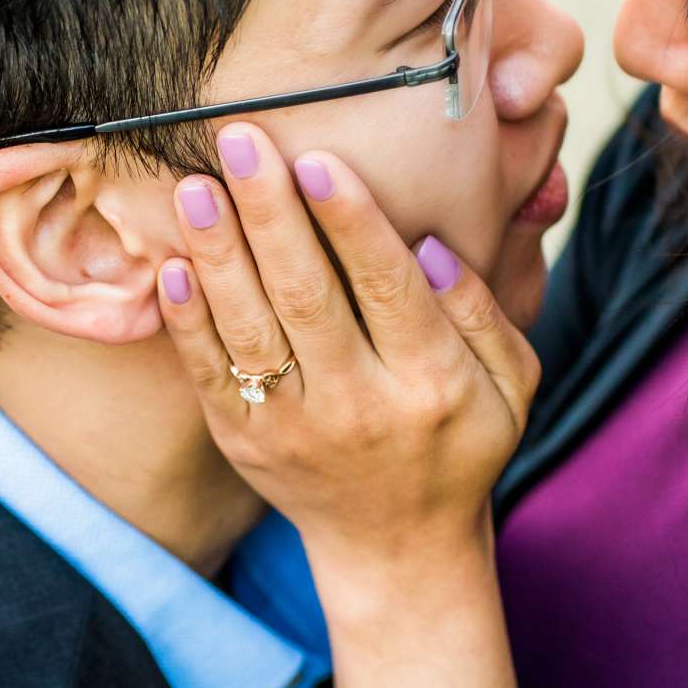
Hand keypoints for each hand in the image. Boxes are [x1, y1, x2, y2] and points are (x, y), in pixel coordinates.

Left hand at [157, 122, 540, 599]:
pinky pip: (209, 374)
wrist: (397, 547)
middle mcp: (359, 406)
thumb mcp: (513, 385)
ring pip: (249, 328)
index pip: (386, 287)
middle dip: (270, 212)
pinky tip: (175, 264)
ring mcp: (293, 429)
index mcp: (432, 384)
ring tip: (195, 186)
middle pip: (306, 295)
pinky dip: (187, 319)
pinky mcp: (244, 443)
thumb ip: (482, 314)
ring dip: (217, 253)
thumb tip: (427, 247)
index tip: (319, 158)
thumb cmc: (462, 443)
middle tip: (241, 140)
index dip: (351, 221)